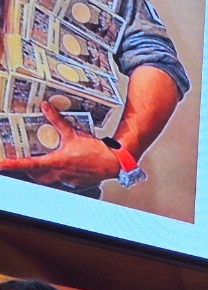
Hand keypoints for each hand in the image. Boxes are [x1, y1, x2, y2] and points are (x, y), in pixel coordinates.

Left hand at [0, 102, 119, 188]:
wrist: (114, 163)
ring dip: (45, 173)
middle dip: (29, 171)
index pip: (28, 164)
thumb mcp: (73, 133)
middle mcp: (60, 173)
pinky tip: (68, 166)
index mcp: (56, 162)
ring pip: (50, 179)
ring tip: (47, 163)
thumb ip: (57, 120)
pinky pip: (64, 180)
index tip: (1, 165)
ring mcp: (69, 180)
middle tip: (25, 163)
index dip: (12, 165)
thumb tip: (45, 106)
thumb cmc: (96, 151)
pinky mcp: (77, 183)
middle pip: (37, 177)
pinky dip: (62, 174)